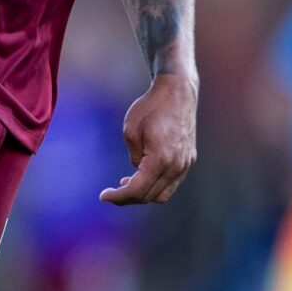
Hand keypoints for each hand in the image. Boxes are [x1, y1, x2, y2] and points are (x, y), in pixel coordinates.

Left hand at [101, 73, 197, 205]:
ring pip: (162, 195)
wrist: (177, 92)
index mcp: (160, 159)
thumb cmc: (151, 108)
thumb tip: (137, 171)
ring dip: (144, 194)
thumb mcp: (131, 131)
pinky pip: (171, 183)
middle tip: (112, 192)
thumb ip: (134, 158)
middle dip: (128, 198)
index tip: (103, 196)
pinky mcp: (189, 160)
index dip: (118, 197)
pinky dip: (156, 185)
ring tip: (127, 183)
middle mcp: (176, 166)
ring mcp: (185, 164)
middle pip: (149, 196)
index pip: (137, 190)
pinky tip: (144, 175)